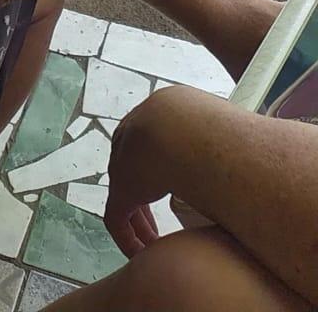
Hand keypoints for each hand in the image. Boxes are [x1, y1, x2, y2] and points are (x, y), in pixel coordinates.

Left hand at [104, 86, 214, 256]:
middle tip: (159, 222)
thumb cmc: (217, 131)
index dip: (163, 170)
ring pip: (125, 194)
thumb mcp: (222, 131)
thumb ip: (228, 144)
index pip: (153, 143)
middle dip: (146, 195)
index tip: (179, 189)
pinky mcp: (120, 188)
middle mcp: (135, 133)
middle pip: (134, 167)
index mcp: (159, 114)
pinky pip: (116, 218)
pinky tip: (142, 255)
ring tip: (154, 245)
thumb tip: (253, 152)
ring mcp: (123, 159)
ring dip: (140, 221)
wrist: (187, 132)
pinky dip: (128, 238)